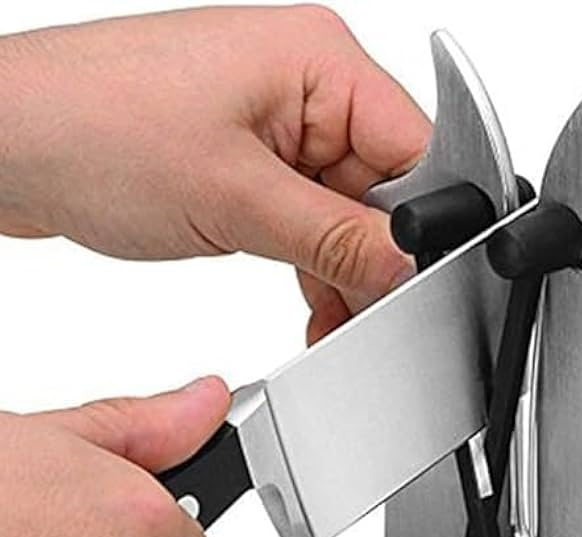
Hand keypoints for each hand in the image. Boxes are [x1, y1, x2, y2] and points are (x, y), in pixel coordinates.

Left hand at [0, 5, 430, 342]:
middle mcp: (306, 82)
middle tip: (358, 309)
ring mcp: (279, 119)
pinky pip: (308, 213)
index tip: (408, 283)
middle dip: (373, 256)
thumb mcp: (236, 198)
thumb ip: (336, 238)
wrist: (4, 142)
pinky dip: (311, 260)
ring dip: (339, 266)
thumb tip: (406, 266)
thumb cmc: (90, 128)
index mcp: (320, 60)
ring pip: (348, 209)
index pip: (419, 151)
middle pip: (386, 186)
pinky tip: (309, 297)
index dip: (422, 227)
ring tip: (325, 313)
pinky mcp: (252, 154)